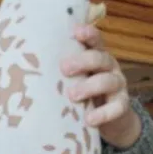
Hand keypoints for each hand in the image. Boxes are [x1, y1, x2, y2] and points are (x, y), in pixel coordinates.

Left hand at [61, 24, 141, 149]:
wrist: (110, 121)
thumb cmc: (85, 96)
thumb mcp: (74, 81)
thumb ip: (61, 74)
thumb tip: (30, 69)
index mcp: (97, 58)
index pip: (95, 41)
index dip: (88, 34)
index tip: (74, 32)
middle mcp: (109, 68)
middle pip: (100, 59)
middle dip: (82, 61)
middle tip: (64, 68)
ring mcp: (118, 86)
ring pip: (108, 81)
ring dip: (90, 87)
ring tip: (72, 95)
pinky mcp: (122, 105)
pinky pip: (117, 107)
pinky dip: (103, 113)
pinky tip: (90, 119)